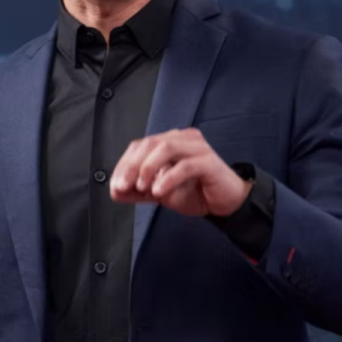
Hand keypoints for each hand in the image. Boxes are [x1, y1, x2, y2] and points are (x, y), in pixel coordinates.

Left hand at [110, 128, 252, 216]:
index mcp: (169, 141)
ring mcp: (196, 147)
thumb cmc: (195, 191)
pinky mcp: (208, 161)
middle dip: (132, 166)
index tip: (115, 186)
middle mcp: (182, 138)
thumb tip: (114, 192)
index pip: (140, 145)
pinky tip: (159, 191)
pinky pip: (185, 165)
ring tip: (142, 188)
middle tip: (122, 186)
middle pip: (150, 143)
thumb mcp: (160, 192)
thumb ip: (138, 190)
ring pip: (166, 148)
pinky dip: (168, 178)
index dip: (124, 164)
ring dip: (148, 168)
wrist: (226, 203)